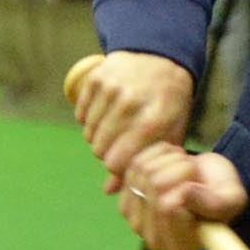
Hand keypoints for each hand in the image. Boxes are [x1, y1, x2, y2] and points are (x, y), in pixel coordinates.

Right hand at [73, 51, 193, 192]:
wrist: (161, 57)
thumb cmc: (169, 103)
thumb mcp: (168, 134)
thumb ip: (143, 164)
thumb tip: (109, 191)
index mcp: (154, 120)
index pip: (117, 161)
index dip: (118, 168)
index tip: (125, 163)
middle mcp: (131, 103)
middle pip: (100, 150)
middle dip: (108, 154)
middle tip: (121, 146)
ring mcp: (111, 88)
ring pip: (88, 134)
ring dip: (98, 137)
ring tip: (115, 130)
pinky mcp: (96, 78)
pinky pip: (81, 116)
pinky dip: (89, 120)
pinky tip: (106, 115)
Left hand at [119, 145, 247, 249]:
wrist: (206, 182)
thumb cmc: (221, 193)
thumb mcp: (231, 198)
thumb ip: (213, 203)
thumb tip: (183, 194)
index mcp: (181, 247)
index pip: (168, 207)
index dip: (185, 186)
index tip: (196, 185)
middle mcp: (155, 241)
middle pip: (155, 185)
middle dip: (180, 168)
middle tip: (193, 173)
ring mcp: (135, 221)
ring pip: (144, 171)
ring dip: (169, 160)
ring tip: (184, 168)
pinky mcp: (125, 199)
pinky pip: (134, 163)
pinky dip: (156, 154)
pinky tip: (169, 161)